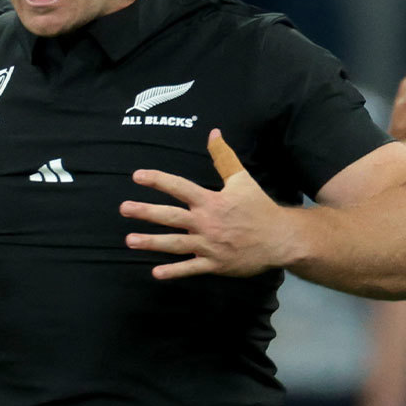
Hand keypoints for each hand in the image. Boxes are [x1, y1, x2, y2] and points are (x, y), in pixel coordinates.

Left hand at [120, 129, 294, 278]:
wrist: (282, 239)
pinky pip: (191, 268)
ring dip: (152, 243)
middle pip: (171, 217)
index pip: (179, 187)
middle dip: (146, 212)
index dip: (158, 180)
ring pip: (175, 244)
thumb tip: (213, 132)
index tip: (137, 176)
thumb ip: (224, 157)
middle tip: (124, 209)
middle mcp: (207, 223)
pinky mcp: (216, 264)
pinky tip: (156, 273)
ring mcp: (210, 245)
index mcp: (211, 201)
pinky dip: (174, 272)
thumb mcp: (242, 179)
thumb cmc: (259, 207)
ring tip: (129, 240)